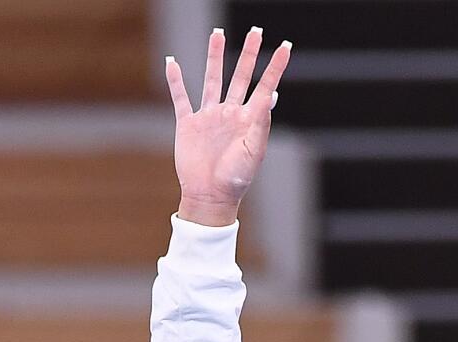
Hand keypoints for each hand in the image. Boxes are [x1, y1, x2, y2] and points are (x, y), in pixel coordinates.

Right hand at [166, 27, 292, 226]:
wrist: (209, 196)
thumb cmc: (236, 178)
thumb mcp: (253, 151)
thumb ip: (261, 123)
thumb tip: (270, 95)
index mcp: (249, 120)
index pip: (265, 86)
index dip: (276, 67)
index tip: (286, 47)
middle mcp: (230, 113)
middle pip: (240, 75)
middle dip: (248, 53)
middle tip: (256, 30)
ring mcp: (209, 116)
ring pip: (211, 79)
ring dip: (214, 56)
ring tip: (217, 34)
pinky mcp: (188, 124)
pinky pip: (181, 98)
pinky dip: (175, 81)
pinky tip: (172, 63)